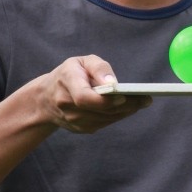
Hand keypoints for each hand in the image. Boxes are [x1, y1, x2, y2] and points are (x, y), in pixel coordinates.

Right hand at [35, 55, 150, 133]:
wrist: (46, 99)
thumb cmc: (70, 74)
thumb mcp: (81, 62)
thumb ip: (98, 68)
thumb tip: (114, 83)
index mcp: (66, 83)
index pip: (84, 97)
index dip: (104, 100)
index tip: (123, 96)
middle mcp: (67, 106)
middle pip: (100, 110)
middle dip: (125, 105)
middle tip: (145, 99)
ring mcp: (74, 121)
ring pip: (106, 118)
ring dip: (126, 111)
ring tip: (142, 101)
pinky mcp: (81, 129)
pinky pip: (105, 123)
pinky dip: (118, 115)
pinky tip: (130, 107)